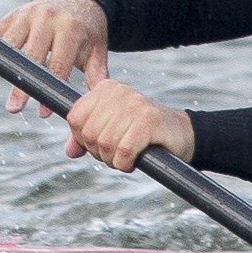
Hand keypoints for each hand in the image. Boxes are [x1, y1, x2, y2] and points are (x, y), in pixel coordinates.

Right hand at [0, 0, 111, 115]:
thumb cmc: (88, 31)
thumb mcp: (97, 49)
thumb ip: (96, 75)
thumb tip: (97, 105)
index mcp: (70, 31)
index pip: (58, 65)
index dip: (49, 89)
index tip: (42, 113)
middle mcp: (47, 20)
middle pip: (31, 57)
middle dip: (21, 84)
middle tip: (12, 108)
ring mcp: (28, 14)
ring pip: (9, 41)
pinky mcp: (15, 14)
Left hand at [62, 76, 194, 170]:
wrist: (182, 135)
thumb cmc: (143, 133)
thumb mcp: (112, 130)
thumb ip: (87, 138)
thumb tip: (69, 151)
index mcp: (105, 89)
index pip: (75, 118)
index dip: (83, 140)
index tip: (101, 144)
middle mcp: (119, 91)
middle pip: (88, 134)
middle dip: (100, 152)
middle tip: (117, 154)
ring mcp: (135, 104)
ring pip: (105, 144)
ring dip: (113, 160)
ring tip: (127, 156)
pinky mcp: (149, 121)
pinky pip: (123, 151)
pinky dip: (125, 163)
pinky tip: (134, 160)